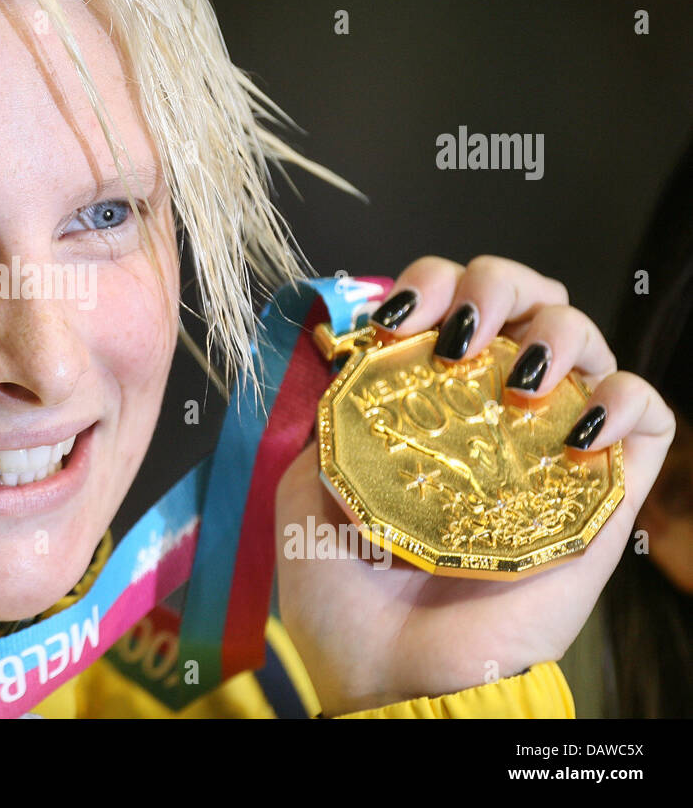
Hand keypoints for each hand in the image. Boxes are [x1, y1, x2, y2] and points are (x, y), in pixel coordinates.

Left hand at [275, 255, 675, 715]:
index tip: (397, 315)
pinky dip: (626, 398)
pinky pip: (652, 417)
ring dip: (560, 329)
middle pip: (526, 300)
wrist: (391, 678)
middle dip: (498, 281)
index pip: (450, 304)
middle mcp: (492, 414)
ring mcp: (550, 449)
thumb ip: (328, 418)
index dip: (429, 282)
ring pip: (590, 338)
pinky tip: (576, 429)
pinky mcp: (607, 494)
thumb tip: (343, 349)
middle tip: (461, 328)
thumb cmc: (343, 597)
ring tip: (519, 377)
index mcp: (426, 407)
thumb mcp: (309, 487)